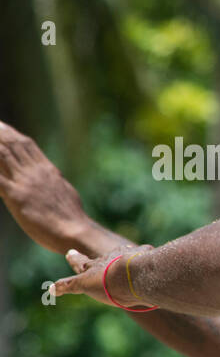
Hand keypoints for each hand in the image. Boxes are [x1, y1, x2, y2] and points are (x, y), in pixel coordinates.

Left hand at [0, 120, 91, 252]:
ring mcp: (25, 182)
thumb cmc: (72, 217)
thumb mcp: (65, 192)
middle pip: (12, 144)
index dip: (12, 133)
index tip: (2, 126)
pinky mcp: (16, 196)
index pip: (27, 145)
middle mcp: (35, 172)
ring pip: (2, 155)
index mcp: (48, 170)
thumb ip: (54, 181)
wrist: (75, 231)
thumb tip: (53, 176)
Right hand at [54, 246, 154, 308]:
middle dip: (104, 258)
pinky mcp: (146, 258)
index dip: (75, 259)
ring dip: (127, 255)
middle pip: (105, 257)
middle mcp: (111, 258)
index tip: (70, 252)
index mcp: (94, 266)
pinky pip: (146, 255)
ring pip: (126, 254)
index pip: (81, 262)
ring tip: (128, 256)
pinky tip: (152, 264)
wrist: (134, 276)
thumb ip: (68, 285)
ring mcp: (129, 256)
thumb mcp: (84, 285)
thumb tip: (51, 289)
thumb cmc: (107, 282)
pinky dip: (147, 257)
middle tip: (103, 257)